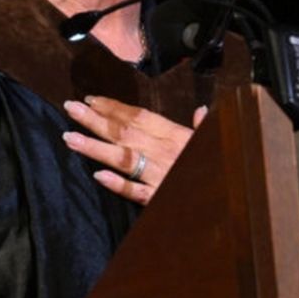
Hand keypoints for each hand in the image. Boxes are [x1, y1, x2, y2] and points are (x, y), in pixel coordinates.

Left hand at [62, 96, 207, 205]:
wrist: (228, 198)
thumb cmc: (218, 167)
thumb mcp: (215, 144)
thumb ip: (204, 128)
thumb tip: (202, 111)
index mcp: (176, 136)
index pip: (139, 117)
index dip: (114, 107)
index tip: (91, 99)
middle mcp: (164, 152)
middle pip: (124, 133)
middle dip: (95, 120)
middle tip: (70, 109)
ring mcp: (160, 175)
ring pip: (123, 158)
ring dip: (96, 148)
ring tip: (70, 138)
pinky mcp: (159, 198)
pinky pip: (136, 191)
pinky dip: (118, 183)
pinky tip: (98, 176)